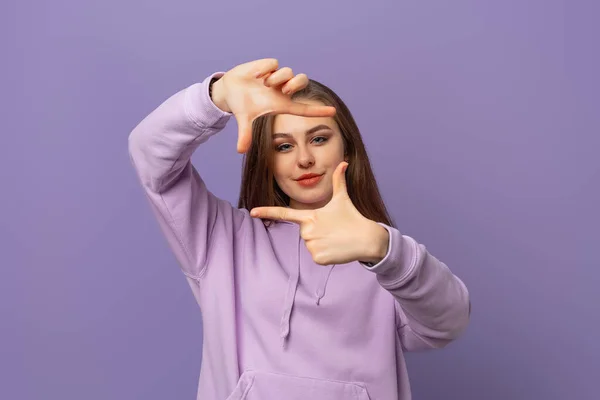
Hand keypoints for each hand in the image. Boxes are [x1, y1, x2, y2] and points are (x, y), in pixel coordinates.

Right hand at [211, 58, 336, 152]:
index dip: (318, 111)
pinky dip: (264, 69)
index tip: (334, 112)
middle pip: (302, 81)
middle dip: (296, 85)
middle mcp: (282, 89)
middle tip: (286, 90)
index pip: (303, 108)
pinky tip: (255, 76)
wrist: (230, 88)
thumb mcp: (244, 119)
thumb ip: (245, 134)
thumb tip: (240, 151)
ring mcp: (276, 76)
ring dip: (277, 78)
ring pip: (288, 72)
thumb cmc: (241, 105)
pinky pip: (273, 64)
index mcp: (281, 104)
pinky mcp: (268, 65)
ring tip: (264, 84)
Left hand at [250, 162, 388, 264]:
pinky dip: (327, 255)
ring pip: (311, 246)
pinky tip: (336, 249)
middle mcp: (307, 231)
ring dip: (322, 244)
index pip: (284, 214)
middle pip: (304, 233)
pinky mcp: (318, 258)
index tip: (252, 212)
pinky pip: (317, 257)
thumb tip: (344, 162)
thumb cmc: (353, 217)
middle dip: (318, 233)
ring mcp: (312, 245)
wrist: (367, 239)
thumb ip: (339, 181)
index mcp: (310, 216)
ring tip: (336, 239)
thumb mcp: (343, 199)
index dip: (267, 212)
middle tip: (333, 230)